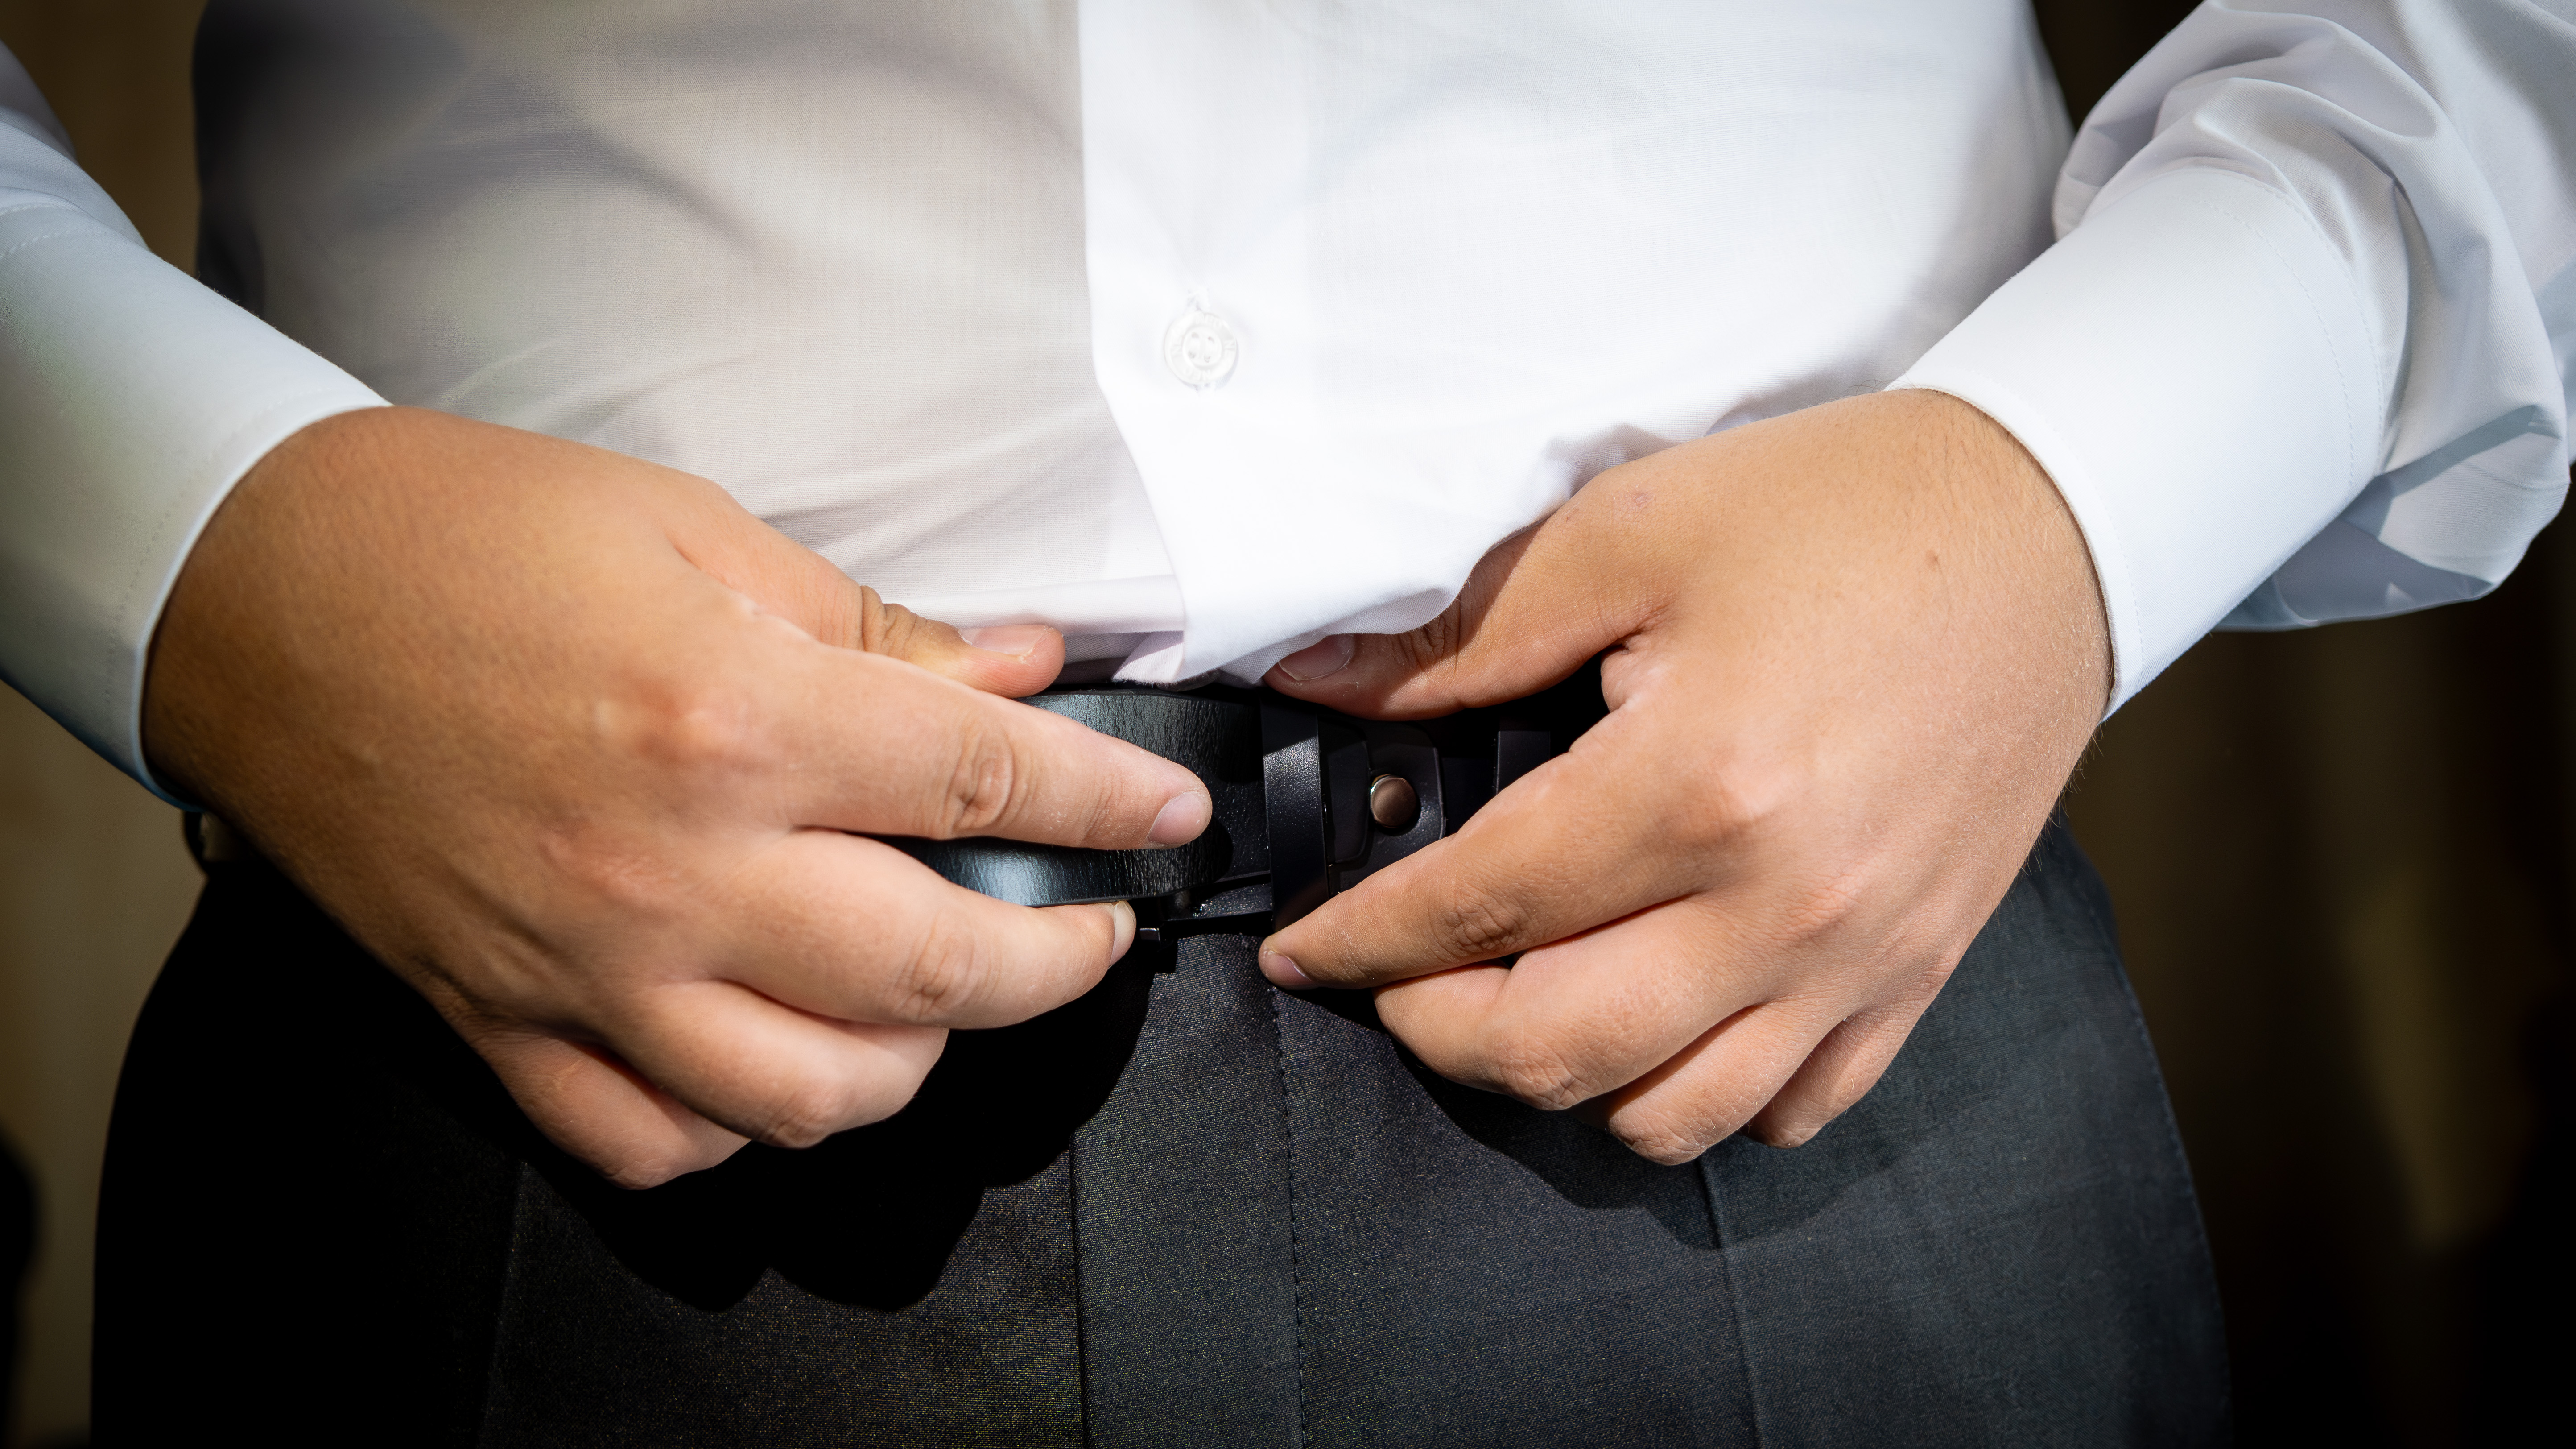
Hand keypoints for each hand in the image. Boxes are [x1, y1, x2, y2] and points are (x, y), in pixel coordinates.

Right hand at [144, 407, 1209, 1186]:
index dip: (1108, 805)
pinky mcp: (501, 1021)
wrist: (253, 590)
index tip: (1164, 818)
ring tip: (937, 999)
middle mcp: (672, 868)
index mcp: (733, 720)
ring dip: (913, 1061)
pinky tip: (775, 1057)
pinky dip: (741, 1123)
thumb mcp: (697, 531)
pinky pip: (655, 1141)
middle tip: (1089, 933)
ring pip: (810, 1094)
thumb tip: (1016, 667)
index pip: (987, 786)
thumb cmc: (467, 538)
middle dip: (1054, 965)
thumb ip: (872, 624)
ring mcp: (584, 967)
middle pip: (934, 972)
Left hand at [1259, 389, 2106, 1162]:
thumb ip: (1465, 632)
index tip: (1303, 949)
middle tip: (1393, 980)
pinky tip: (1654, 1023)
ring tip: (1512, 1003)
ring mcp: (1859, 958)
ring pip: (1666, 1112)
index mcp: (1697, 785)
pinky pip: (1788, 1108)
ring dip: (1558, 1079)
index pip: (1477, 909)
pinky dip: (1697, 1095)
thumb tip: (1322, 685)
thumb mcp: (1629, 531)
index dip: (1361, 942)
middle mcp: (1782, 904)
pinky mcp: (1917, 974)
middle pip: (1555, 1048)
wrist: (2045, 526)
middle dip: (1434, 1032)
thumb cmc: (1843, 513)